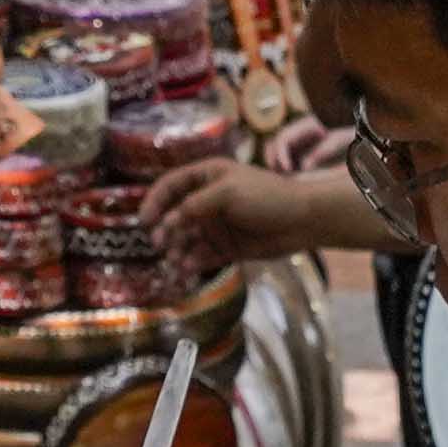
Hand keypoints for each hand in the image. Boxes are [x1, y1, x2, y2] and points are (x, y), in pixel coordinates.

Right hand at [160, 155, 328, 263]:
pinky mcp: (226, 247)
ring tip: (174, 262)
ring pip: (186, 239)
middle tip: (159, 244)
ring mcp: (216, 225)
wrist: (302, 220)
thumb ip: (195, 205)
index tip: (145, 220)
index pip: (171, 186)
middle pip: (174, 215)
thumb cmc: (266, 196)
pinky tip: (187, 268)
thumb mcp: (227, 192)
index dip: (154, 201)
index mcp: (207, 178)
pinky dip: (192, 262)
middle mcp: (207, 201)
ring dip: (176, 249)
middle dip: (164, 230)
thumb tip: (168, 222)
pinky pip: (202, 255)